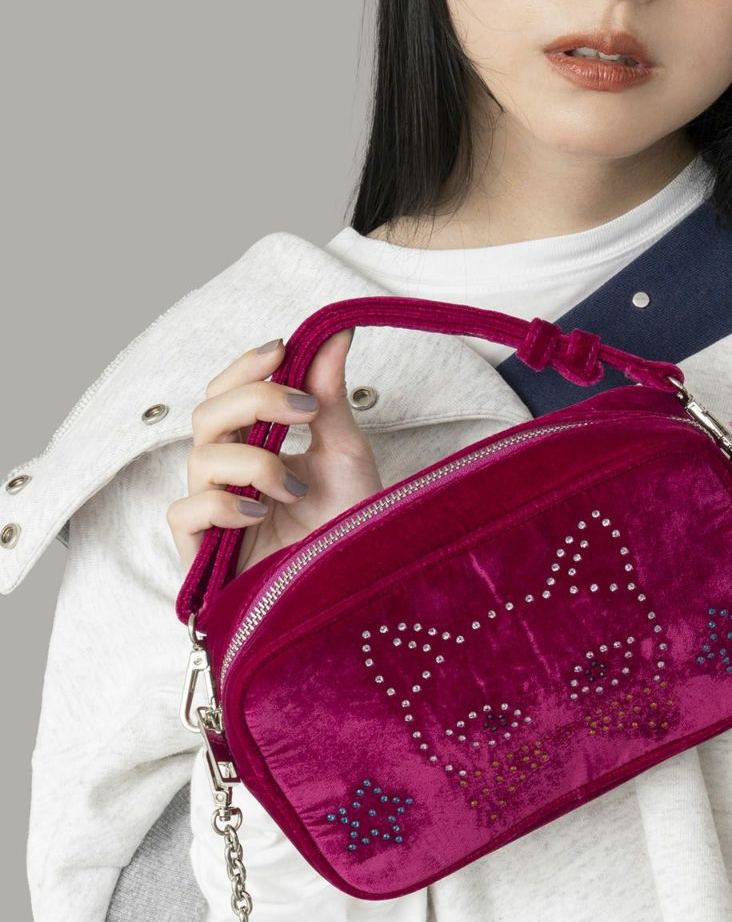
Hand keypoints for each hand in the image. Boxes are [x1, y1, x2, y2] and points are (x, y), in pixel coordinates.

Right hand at [166, 328, 382, 575]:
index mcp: (256, 446)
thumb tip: (336, 332)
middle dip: (254, 399)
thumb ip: (330, 396)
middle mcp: (228, 475)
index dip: (246, 367)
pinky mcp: (200, 552)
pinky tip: (260, 514)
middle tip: (305, 409)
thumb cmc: (349, 527)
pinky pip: (185, 511)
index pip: (229, 393)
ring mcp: (212, 512)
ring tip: (296, 488)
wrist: (356, 590)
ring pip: (199, 458)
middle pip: (206, 415)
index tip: (283, 349)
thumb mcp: (347, 453)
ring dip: (254, 462)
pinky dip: (223, 504)